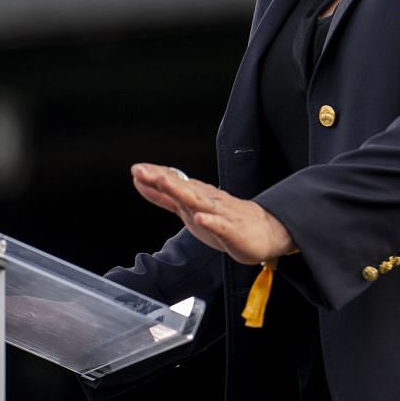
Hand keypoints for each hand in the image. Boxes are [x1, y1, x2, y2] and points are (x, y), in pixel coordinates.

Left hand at [131, 163, 295, 264]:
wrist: (264, 231)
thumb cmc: (224, 219)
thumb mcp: (188, 208)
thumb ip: (164, 197)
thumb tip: (141, 182)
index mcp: (196, 195)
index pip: (174, 183)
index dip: (154, 176)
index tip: (136, 169)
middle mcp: (207, 200)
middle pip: (182, 189)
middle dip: (162, 179)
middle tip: (142, 171)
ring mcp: (221, 214)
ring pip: (199, 202)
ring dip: (182, 192)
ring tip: (165, 183)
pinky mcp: (233, 230)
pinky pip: (221, 225)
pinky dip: (211, 221)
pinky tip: (200, 217)